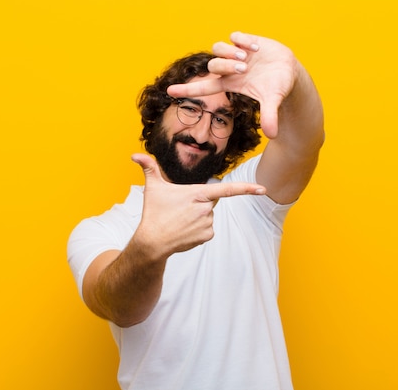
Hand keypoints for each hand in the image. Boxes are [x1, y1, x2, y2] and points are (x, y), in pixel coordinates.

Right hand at [131, 153, 265, 256]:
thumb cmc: (153, 213)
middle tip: (181, 208)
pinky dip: (198, 229)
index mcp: (197, 193)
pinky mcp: (207, 236)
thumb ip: (148, 167)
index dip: (247, 188)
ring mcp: (208, 223)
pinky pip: (208, 228)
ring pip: (208, 215)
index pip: (227, 189)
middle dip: (199, 202)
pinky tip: (185, 230)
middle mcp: (206, 208)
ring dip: (197, 216)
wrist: (152, 242)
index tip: (263, 189)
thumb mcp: (152, 188)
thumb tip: (134, 155)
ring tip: (180, 220)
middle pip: (210, 200)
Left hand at [166, 31, 301, 138]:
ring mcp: (236, 53)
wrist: (288, 70)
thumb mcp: (273, 101)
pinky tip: (257, 48)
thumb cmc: (276, 87)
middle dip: (226, 65)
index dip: (187, 90)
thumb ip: (270, 116)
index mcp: (230, 84)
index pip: (203, 87)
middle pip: (213, 65)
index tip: (169, 92)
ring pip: (218, 48)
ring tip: (248, 58)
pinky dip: (243, 41)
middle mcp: (229, 68)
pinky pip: (235, 36)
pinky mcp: (245, 41)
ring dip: (230, 53)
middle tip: (245, 68)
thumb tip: (273, 135)